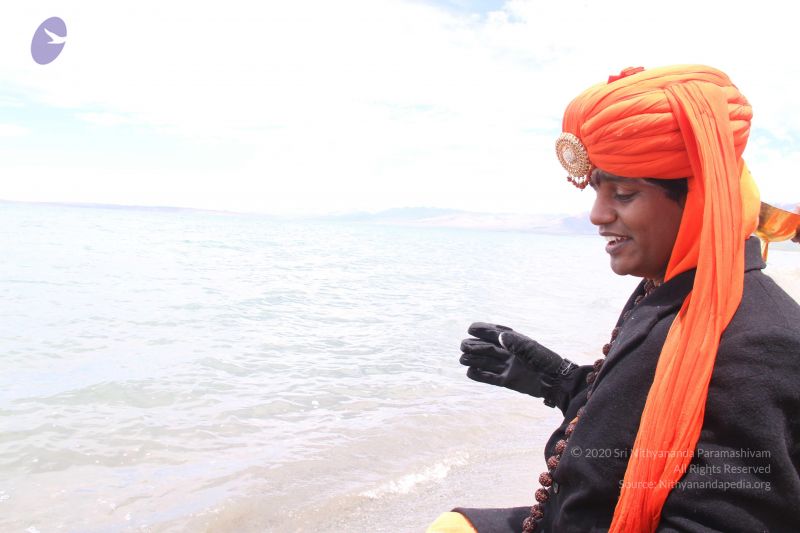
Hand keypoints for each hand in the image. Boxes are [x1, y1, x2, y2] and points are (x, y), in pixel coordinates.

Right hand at [460, 322, 574, 399]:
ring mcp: (507, 367)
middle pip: (487, 348)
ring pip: (486, 362)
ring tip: (462, 358)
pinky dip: (480, 375)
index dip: (482, 330)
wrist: (556, 381)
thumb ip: (515, 343)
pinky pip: (490, 378)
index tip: (470, 328)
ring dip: (474, 360)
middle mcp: (508, 353)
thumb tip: (500, 336)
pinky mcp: (508, 381)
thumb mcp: (531, 349)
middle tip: (463, 345)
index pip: (495, 333)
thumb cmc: (546, 361)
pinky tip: (469, 372)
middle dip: (474, 346)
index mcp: (514, 341)